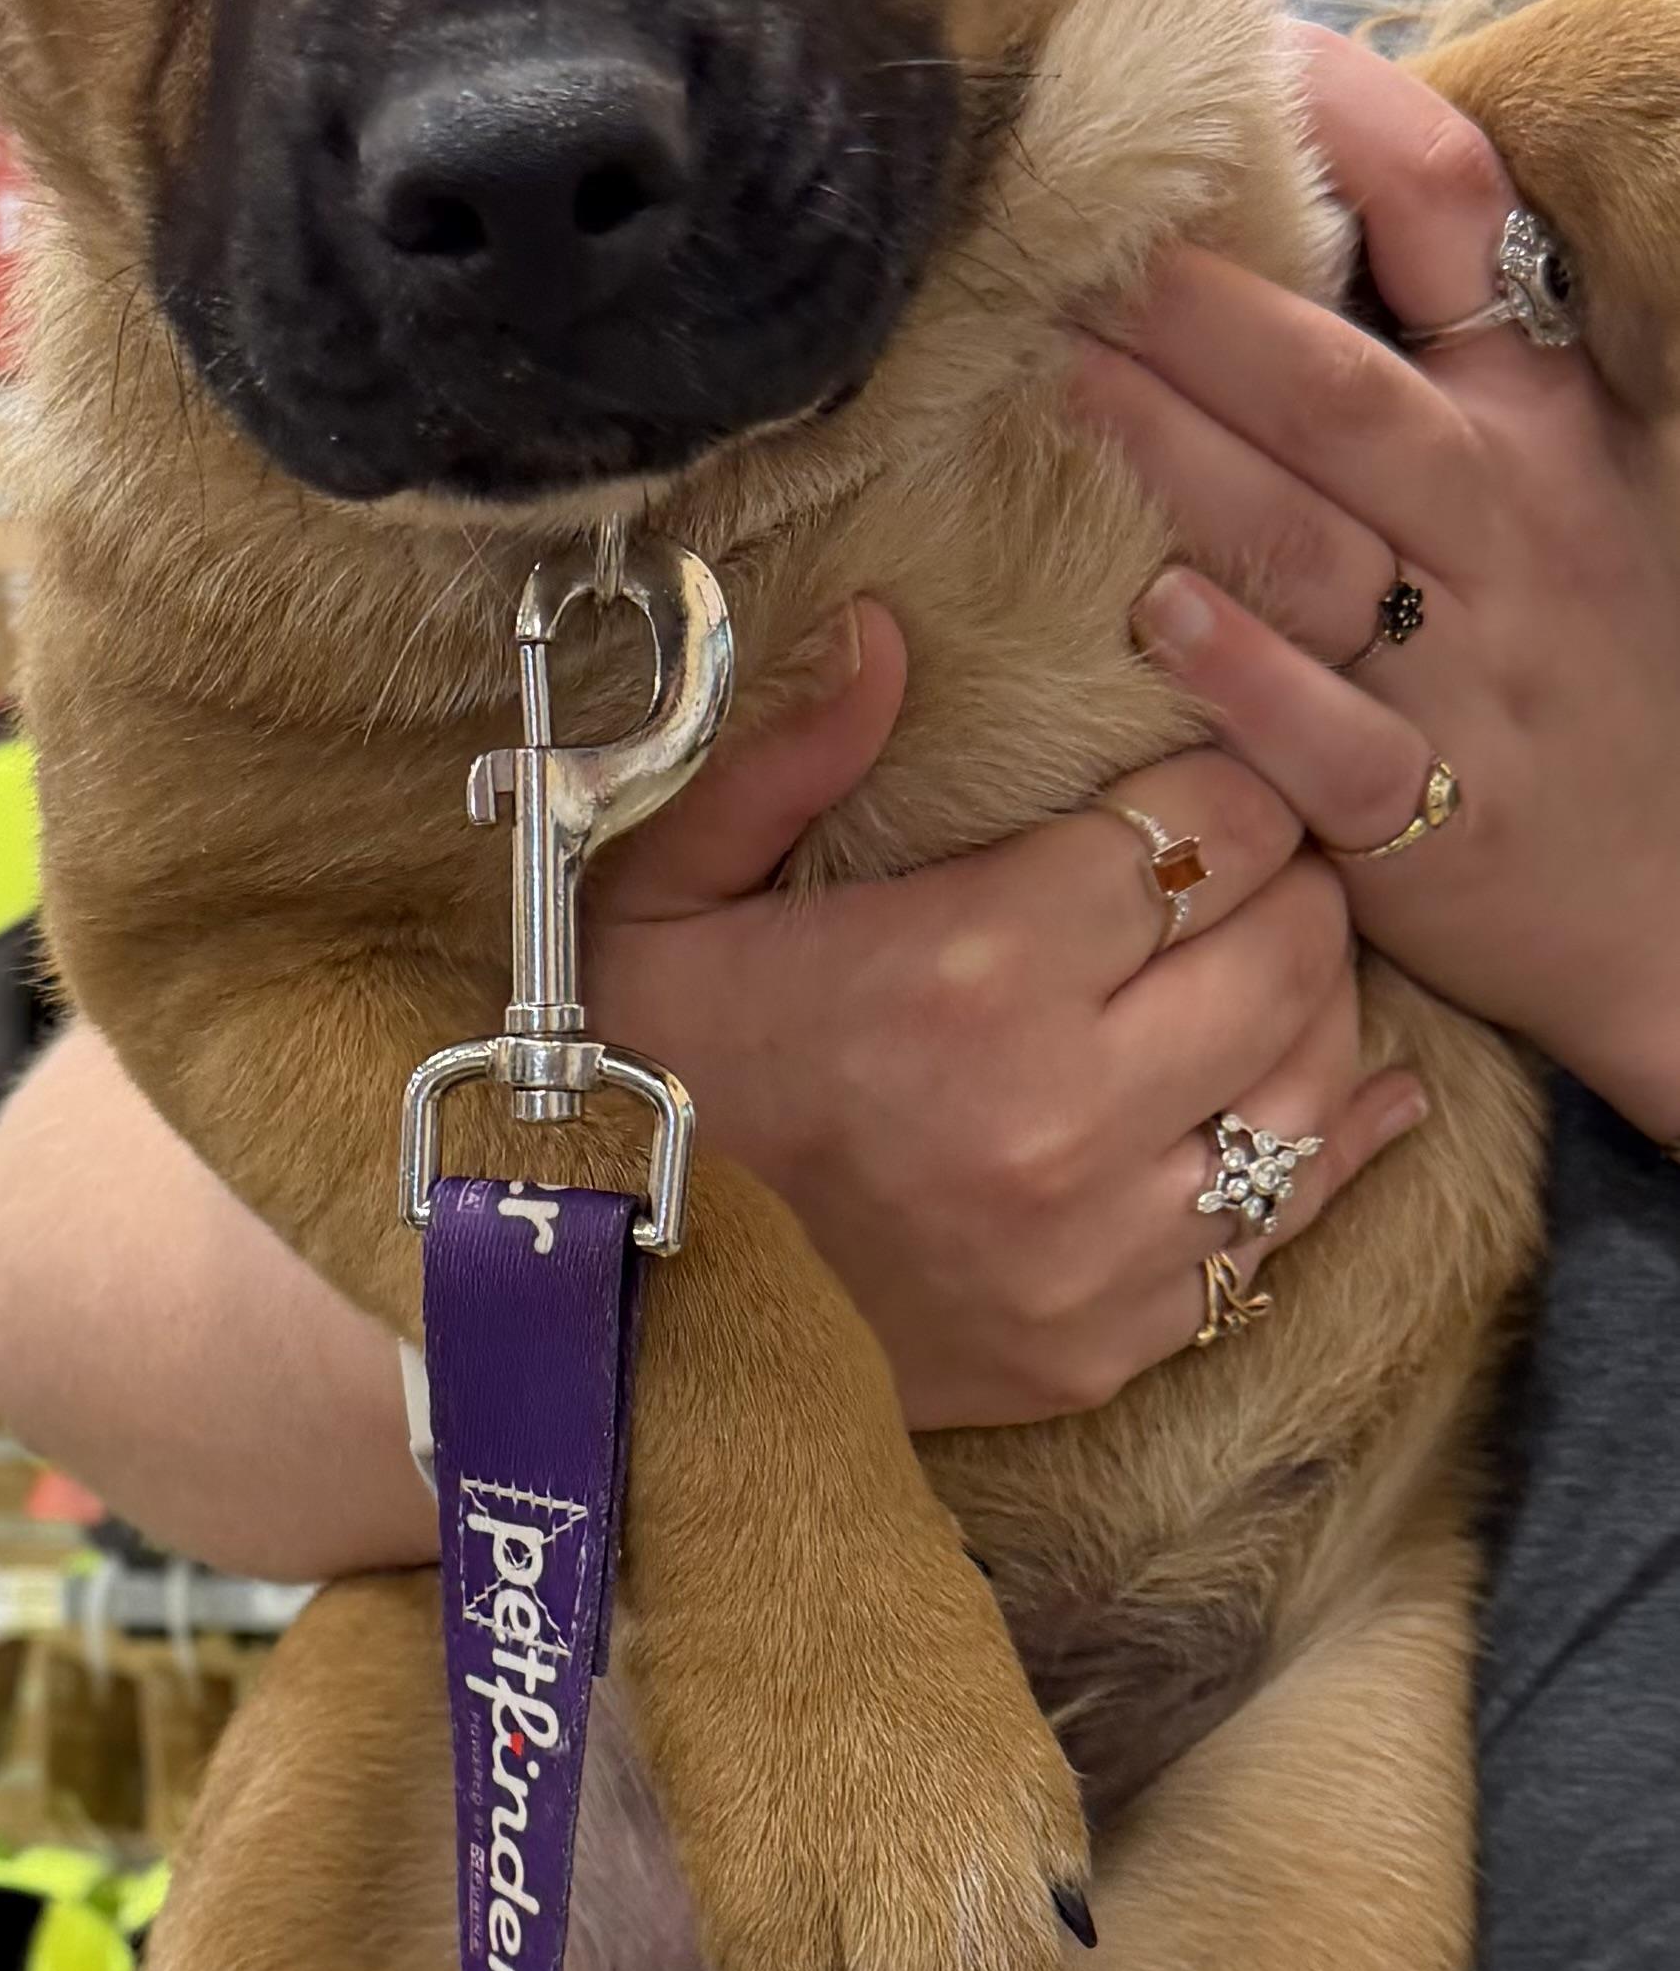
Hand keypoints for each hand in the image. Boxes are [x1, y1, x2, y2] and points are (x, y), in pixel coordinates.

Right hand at [590, 605, 1423, 1429]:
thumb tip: (887, 628)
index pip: (1206, 830)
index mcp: (969, 968)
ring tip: (1266, 966)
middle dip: (1289, 884)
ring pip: (1312, 1082)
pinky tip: (1365, 1093)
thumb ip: (782, 755)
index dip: (1226, 785)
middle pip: (1291, 946)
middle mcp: (1062, 1111)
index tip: (1194, 783)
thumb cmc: (631, 1084)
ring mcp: (1098, 1246)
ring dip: (1314, 1006)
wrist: (604, 1323)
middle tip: (1245, 867)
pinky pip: (1284, 1229)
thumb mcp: (661, 896)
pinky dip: (1337, 1146)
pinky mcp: (1107, 1342)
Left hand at [1071, 24, 1679, 1144]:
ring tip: (1057, 389)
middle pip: (1337, 386)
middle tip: (1058, 248)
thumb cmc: (1598, 642)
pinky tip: (1155, 615)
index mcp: (1540, 411)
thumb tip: (1344, 171)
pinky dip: (1246, 677)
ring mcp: (1465, 668)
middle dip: (1199, 310)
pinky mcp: (1424, 809)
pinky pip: (1328, 738)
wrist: (1676, 890)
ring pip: (1307, 546)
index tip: (1239, 61)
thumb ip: (1485, 329)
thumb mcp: (1601, 460)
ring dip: (1177, 462)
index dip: (1351, 121)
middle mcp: (1502, 520)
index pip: (1455, 217)